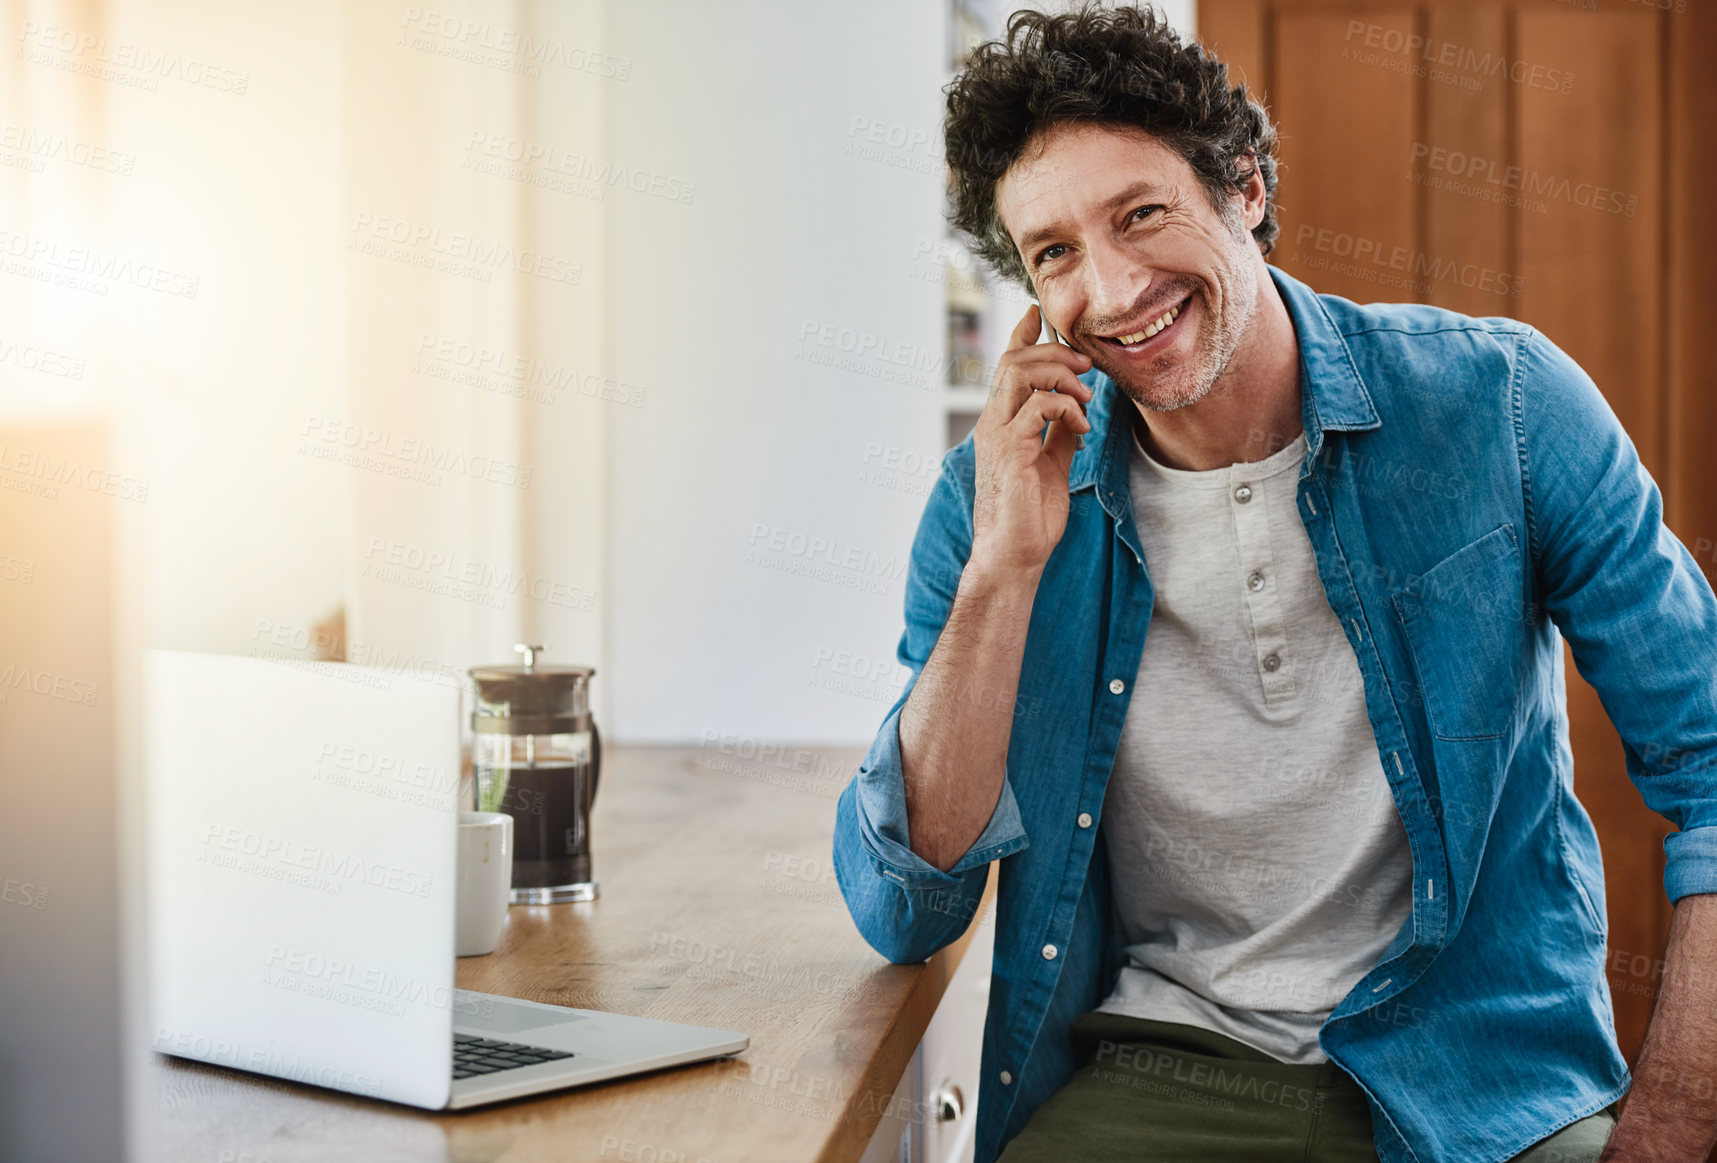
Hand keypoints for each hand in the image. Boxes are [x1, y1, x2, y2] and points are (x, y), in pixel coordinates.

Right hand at [968, 303, 1093, 577]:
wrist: (1014, 556)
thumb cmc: (1030, 517)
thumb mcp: (1052, 464)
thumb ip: (1059, 433)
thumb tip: (1076, 410)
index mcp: (1000, 423)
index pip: (1007, 366)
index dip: (1021, 335)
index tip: (1037, 313)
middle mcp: (993, 423)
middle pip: (1015, 360)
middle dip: (1054, 352)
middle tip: (1086, 365)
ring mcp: (997, 435)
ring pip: (1021, 373)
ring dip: (1061, 375)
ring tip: (1086, 396)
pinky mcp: (1010, 451)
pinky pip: (1037, 407)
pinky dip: (1065, 408)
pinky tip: (1081, 426)